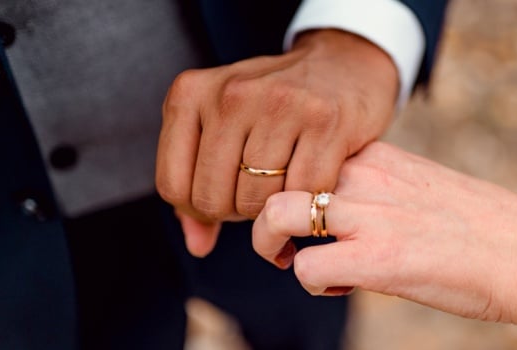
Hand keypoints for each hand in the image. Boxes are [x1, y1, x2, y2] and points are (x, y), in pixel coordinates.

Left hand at [156, 29, 398, 256]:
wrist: (343, 64)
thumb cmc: (275, 105)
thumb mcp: (222, 128)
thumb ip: (198, 184)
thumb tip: (197, 246)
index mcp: (192, 93)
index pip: (173, 186)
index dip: (199, 209)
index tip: (225, 197)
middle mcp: (232, 94)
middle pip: (214, 199)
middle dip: (237, 212)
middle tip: (259, 196)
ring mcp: (281, 105)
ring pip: (258, 200)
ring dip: (273, 209)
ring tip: (284, 187)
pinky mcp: (327, 121)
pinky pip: (303, 193)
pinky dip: (307, 201)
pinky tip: (312, 183)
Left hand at [251, 142, 516, 323]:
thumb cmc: (488, 229)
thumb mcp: (428, 186)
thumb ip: (387, 189)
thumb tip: (358, 211)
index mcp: (381, 156)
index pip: (305, 153)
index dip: (294, 184)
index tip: (308, 210)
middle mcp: (368, 178)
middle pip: (278, 175)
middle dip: (266, 211)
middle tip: (285, 239)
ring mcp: (370, 216)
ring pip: (275, 214)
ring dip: (270, 243)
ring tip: (295, 261)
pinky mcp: (377, 260)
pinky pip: (305, 267)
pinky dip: (311, 281)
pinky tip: (342, 285)